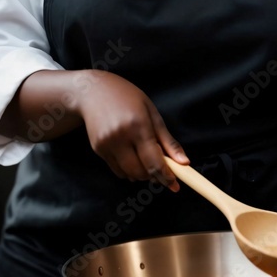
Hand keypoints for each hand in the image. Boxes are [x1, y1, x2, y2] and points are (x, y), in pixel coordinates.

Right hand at [73, 71, 188, 187]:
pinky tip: (132, 157)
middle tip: (163, 172)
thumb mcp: (151, 112)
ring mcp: (107, 144)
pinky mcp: (98, 150)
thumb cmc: (126, 97)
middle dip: (154, 177)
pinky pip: (117, 170)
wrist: (92, 91)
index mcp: (138, 125)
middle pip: (141, 172)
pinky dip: (128, 170)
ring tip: (146, 161)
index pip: (154, 160)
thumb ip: (167, 140)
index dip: (166, 176)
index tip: (175, 185)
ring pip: (128, 174)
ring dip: (141, 175)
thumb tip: (184, 162)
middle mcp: (120, 137)